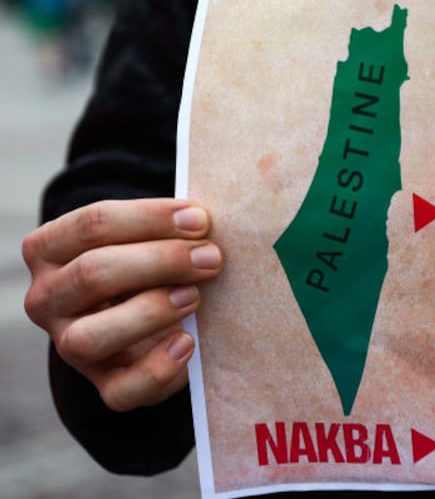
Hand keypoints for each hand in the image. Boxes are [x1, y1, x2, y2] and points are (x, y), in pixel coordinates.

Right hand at [22, 199, 222, 410]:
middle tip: (211, 258)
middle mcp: (48, 299)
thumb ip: (168, 228)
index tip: (200, 220)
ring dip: (150, 312)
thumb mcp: (148, 237)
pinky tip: (188, 342)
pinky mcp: (104, 384)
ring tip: (194, 296)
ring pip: (90, 337)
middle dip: (161, 262)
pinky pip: (121, 390)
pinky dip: (158, 368)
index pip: (92, 225)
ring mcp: (69, 346)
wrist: (155, 316)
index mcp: (50, 249)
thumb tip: (204, 220)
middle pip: (93, 274)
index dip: (150, 219)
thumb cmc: (154, 263)